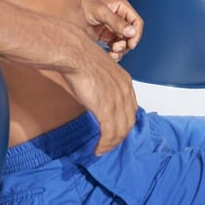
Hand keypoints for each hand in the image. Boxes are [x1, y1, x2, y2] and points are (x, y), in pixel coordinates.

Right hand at [58, 40, 138, 154]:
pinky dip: (105, 144)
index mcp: (125, 81)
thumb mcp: (99, 71)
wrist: (74, 53)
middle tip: (108, 145)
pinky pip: (109, 134)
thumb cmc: (80, 58)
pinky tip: (98, 149)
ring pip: (120, 130)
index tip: (115, 130)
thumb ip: (103, 84)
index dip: (124, 122)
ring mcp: (117, 101)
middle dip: (119, 136)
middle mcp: (126, 92)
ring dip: (111, 144)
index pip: (131, 108)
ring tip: (101, 150)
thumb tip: (96, 94)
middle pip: (129, 122)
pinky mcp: (106, 109)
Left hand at [82, 0, 142, 57]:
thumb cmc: (83, 5)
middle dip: (126, 44)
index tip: (130, 45)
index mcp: (122, 8)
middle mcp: (120, 18)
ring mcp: (113, 28)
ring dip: (120, 50)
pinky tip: (108, 55)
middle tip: (116, 48)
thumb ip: (116, 22)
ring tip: (112, 53)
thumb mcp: (101, 12)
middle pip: (132, 35)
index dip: (136, 34)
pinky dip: (114, 53)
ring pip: (124, 43)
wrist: (67, 12)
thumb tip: (132, 32)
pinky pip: (115, 47)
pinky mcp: (106, 36)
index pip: (137, 22)